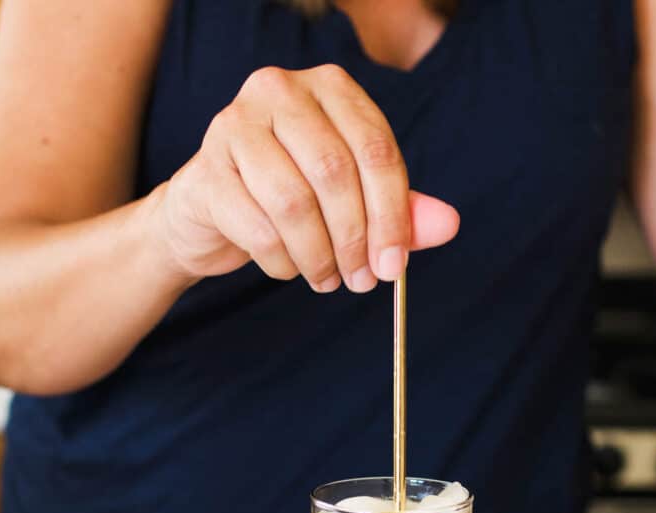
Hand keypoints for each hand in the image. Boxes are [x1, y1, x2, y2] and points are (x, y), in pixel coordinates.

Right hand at [158, 64, 459, 291]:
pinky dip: (281, 262)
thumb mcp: (354, 198)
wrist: (213, 209)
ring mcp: (236, 125)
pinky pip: (257, 230)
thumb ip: (400, 209)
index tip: (395, 266)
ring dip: (317, 257)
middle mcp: (280, 91)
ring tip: (326, 280)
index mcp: (330, 88)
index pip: (375, 149)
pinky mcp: (207, 170)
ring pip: (293, 204)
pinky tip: (288, 268)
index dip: (392, 215)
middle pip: (335, 173)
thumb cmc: (293, 195)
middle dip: (354, 240)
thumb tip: (448, 226)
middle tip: (362, 281)